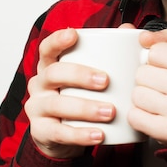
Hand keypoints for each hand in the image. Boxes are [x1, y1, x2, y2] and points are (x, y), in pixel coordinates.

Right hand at [25, 28, 115, 158]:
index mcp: (50, 66)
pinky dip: (81, 134)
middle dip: (80, 75)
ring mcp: (37, 108)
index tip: (74, 34)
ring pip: (57, 104)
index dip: (58, 40)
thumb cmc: (78, 97)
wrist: (62, 136)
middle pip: (54, 73)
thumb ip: (107, 52)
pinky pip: (59, 133)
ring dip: (85, 108)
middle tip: (106, 80)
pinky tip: (99, 134)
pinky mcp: (41, 131)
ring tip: (110, 111)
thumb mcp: (88, 75)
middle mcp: (39, 84)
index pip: (47, 48)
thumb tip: (128, 29)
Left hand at [128, 29, 166, 146]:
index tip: (165, 68)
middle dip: (146, 79)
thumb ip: (163, 40)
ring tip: (157, 100)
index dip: (155, 59)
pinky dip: (139, 116)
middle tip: (161, 86)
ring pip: (136, 94)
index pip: (154, 52)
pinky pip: (135, 116)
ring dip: (142, 98)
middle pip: (142, 73)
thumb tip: (143, 37)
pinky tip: (153, 114)